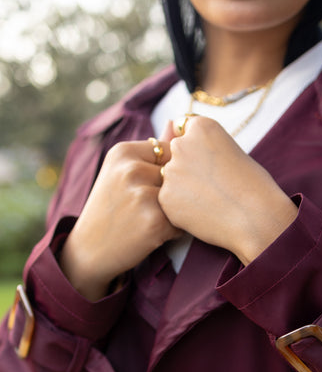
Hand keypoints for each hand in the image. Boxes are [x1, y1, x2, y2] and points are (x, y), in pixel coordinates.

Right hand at [59, 137, 178, 300]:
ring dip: (176, 211)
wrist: (89, 250)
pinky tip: (154, 234)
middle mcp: (131, 169)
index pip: (169, 151)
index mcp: (123, 151)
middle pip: (177, 175)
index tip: (149, 188)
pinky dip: (175, 230)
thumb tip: (176, 122)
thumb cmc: (110, 209)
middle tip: (148, 209)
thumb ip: (151, 149)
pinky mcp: (154, 220)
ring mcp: (142, 194)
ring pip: (181, 197)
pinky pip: (182, 220)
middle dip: (173, 193)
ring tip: (151, 220)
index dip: (167, 172)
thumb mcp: (122, 172)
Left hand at [158, 116, 297, 265]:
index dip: (198, 150)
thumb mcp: (232, 151)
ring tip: (212, 202)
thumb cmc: (253, 187)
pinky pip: (170, 202)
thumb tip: (174, 133)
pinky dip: (182, 209)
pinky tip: (205, 214)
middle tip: (214, 187)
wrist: (257, 218)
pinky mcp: (165, 197)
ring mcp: (171, 171)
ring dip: (184, 189)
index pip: (185, 130)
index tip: (213, 165)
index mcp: (201, 127)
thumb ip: (205, 145)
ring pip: (171, 179)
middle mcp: (181, 144)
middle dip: (188, 168)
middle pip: (175, 155)